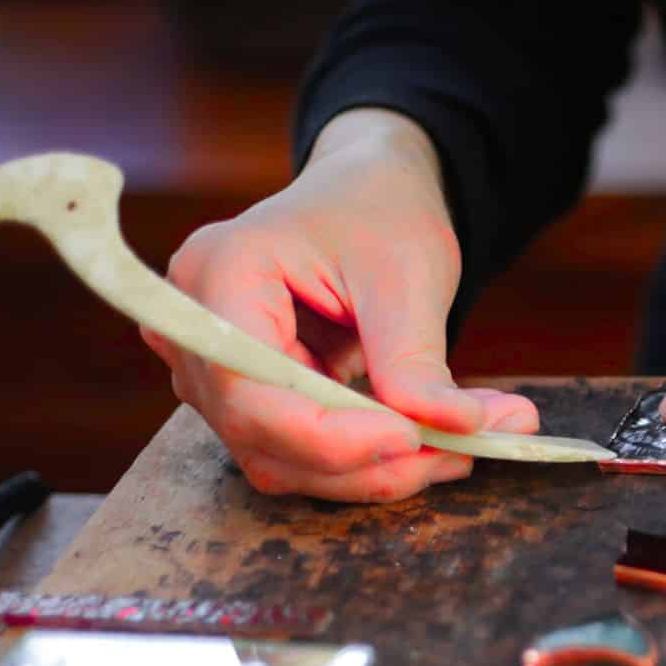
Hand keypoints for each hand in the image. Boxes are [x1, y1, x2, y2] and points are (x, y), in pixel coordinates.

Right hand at [141, 109, 539, 501]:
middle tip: (467, 451)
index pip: (248, 388)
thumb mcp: (408, 274)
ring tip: (468, 445)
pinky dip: (372, 460)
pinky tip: (436, 442)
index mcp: (221, 273)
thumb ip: (417, 359)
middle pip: (264, 437)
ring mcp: (218, 372)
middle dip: (368, 460)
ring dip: (378, 470)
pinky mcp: (253, 400)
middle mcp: (197, 331)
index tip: (412, 438)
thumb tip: (460, 430)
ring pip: (286, 460)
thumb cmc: (378, 211)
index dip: (327, 435)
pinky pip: (304, 454)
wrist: (366, 195)